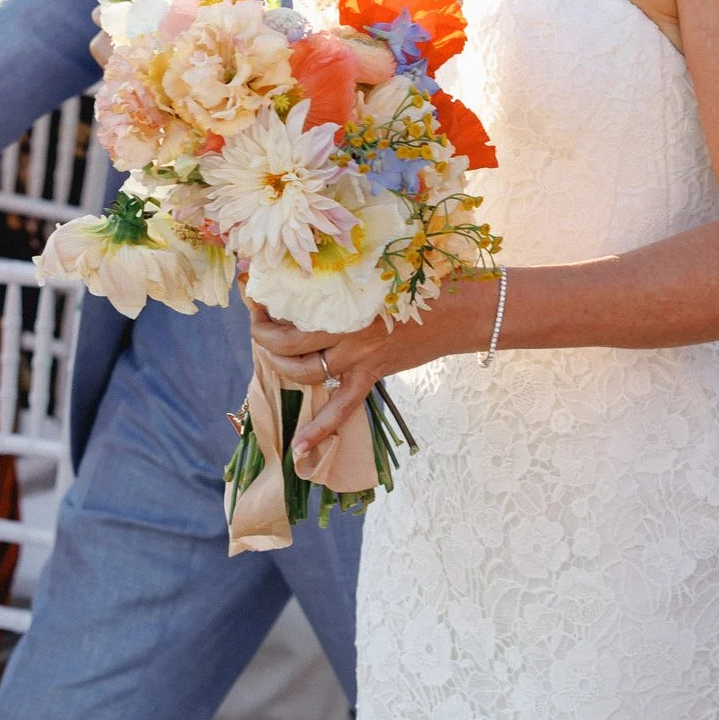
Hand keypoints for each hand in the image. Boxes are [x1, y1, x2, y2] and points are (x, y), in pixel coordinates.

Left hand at [250, 285, 492, 478]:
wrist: (462, 308)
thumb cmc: (423, 278)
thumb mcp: (377, 268)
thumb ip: (345, 277)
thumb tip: (309, 278)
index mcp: (346, 294)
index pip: (293, 302)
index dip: (266, 302)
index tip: (256, 294)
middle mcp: (348, 325)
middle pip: (289, 341)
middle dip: (263, 336)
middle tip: (257, 325)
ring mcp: (360, 354)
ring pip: (305, 371)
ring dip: (280, 368)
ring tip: (271, 358)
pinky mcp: (374, 373)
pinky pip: (342, 407)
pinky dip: (319, 430)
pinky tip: (299, 451)